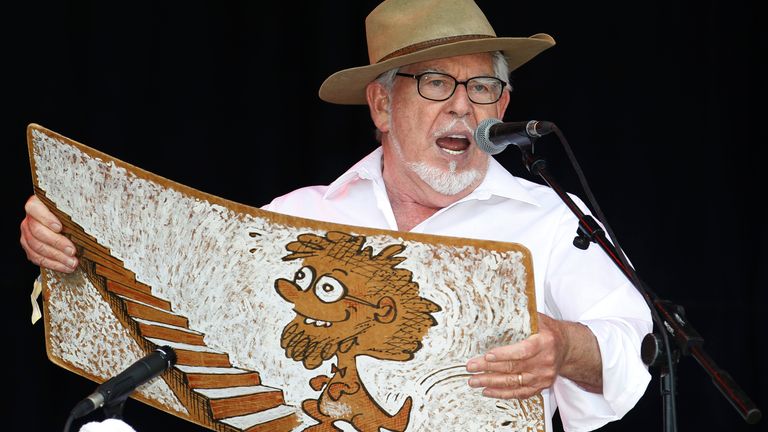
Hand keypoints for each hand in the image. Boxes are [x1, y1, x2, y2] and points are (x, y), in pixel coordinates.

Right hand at [19, 195, 77, 271]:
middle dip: (57, 243)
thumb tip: (93, 215)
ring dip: (56, 257)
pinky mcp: (29, 247)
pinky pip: (37, 258)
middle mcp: (29, 219)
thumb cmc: (72, 214)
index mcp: (37, 204)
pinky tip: (65, 266)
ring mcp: (27, 234)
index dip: (46, 218)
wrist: (67, 224)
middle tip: (72, 250)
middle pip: (37, 231)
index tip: (60, 228)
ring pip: (36, 247)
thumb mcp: (74, 208)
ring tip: (72, 262)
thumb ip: (77, 211)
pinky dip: (52, 264)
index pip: (34, 208)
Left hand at [465, 313, 601, 398]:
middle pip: (513, 367)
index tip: (488, 355)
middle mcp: (545, 362)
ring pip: (514, 382)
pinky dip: (503, 393)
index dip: (505, 354)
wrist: (567, 348)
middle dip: (489, 368)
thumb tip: (499, 307)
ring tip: (474, 381)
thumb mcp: (539, 319)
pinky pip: (520, 393)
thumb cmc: (549, 331)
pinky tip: (488, 391)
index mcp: (545, 342)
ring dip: (491, 382)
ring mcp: (543, 376)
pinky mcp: (541, 386)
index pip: (523, 350)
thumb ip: (522, 316)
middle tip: (471, 367)